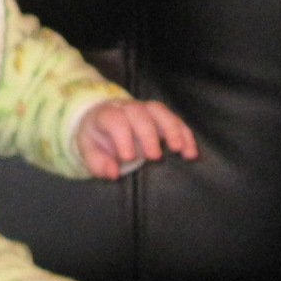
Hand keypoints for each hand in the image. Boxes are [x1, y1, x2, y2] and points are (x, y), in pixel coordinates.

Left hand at [77, 99, 198, 179]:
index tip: (128, 157)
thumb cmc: (98, 140)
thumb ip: (99, 163)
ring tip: (180, 150)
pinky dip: (185, 134)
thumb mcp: (90, 152)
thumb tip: (113, 173)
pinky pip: (175, 120)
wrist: (103, 122)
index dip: (122, 136)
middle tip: (155, 157)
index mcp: (106, 115)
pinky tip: (190, 152)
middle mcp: (127, 108)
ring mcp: (145, 109)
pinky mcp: (161, 116)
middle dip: (148, 134)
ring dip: (172, 129)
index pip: (114, 119)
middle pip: (139, 113)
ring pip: (160, 111)